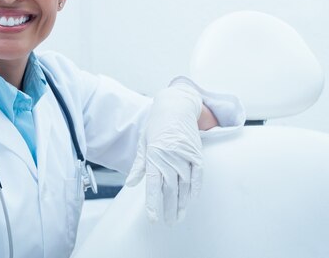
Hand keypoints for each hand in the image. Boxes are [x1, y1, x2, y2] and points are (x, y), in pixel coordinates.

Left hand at [125, 83, 202, 223]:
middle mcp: (170, 157)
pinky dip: (195, 189)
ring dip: (182, 202)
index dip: (153, 203)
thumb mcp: (143, 143)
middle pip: (170, 188)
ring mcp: (185, 155)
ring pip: (185, 185)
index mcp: (154, 155)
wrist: (176, 106)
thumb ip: (139, 166)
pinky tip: (191, 200)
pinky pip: (198, 175)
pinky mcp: (197, 153)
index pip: (153, 185)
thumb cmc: (156, 124)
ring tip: (179, 217)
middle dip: (169, 208)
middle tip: (169, 223)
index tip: (153, 218)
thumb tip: (130, 184)